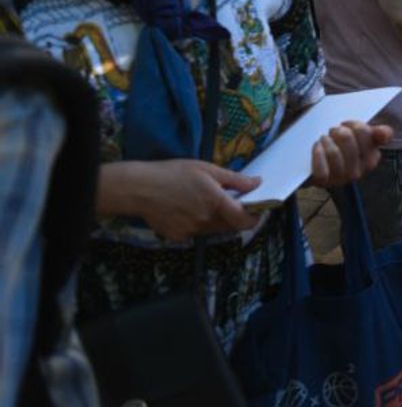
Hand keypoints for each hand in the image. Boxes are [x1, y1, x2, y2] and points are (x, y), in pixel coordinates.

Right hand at [130, 160, 261, 240]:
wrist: (139, 188)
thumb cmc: (173, 173)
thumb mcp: (207, 169)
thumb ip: (235, 179)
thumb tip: (257, 183)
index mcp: (215, 203)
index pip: (244, 220)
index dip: (254, 218)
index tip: (257, 211)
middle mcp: (205, 221)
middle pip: (230, 226)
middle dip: (235, 217)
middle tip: (231, 202)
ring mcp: (190, 231)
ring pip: (213, 230)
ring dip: (217, 221)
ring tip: (204, 202)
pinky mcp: (177, 237)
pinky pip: (195, 233)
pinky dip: (197, 224)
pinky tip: (186, 210)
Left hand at [307, 120, 392, 188]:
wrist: (320, 167)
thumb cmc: (343, 149)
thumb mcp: (363, 139)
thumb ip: (380, 133)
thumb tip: (385, 134)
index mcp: (372, 159)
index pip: (364, 131)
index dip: (353, 124)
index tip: (346, 125)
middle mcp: (358, 171)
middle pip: (346, 137)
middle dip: (337, 130)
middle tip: (332, 132)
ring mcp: (341, 178)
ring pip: (333, 152)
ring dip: (325, 140)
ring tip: (323, 139)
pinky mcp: (323, 182)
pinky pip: (321, 168)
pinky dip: (317, 154)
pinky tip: (317, 147)